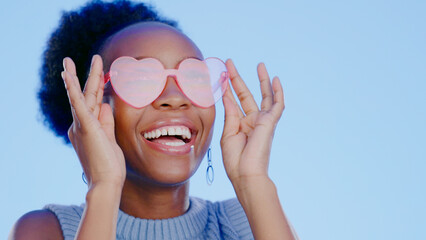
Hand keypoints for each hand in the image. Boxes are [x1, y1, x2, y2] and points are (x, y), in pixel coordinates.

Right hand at [62, 55, 125, 187]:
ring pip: (80, 96)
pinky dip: (72, 89)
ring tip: (68, 62)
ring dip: (75, 77)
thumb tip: (106, 104)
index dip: (96, 86)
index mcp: (87, 127)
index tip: (98, 73)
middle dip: (84, 76)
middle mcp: (80, 125)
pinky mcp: (85, 127)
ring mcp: (81, 125)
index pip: (93, 103)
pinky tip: (67, 76)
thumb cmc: (109, 164)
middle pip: (85, 95)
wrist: (107, 182)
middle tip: (78, 59)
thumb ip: (107, 121)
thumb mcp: (109, 138)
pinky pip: (78, 105)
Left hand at [221, 59, 284, 186]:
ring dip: (261, 81)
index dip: (227, 89)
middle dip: (238, 78)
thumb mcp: (228, 134)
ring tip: (260, 64)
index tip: (220, 76)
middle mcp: (252, 121)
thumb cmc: (235, 160)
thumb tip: (227, 95)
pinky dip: (278, 92)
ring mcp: (262, 121)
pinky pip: (278, 105)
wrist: (246, 174)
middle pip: (246, 94)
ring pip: (264, 96)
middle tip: (230, 63)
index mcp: (240, 125)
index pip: (234, 102)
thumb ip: (229, 114)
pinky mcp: (270, 122)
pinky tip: (275, 80)